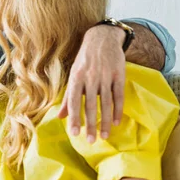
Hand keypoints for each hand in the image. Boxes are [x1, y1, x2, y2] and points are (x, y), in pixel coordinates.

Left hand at [57, 25, 125, 142]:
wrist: (102, 38)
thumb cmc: (84, 61)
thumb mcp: (73, 75)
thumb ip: (68, 97)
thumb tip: (60, 116)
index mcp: (76, 78)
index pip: (74, 101)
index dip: (74, 118)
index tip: (74, 134)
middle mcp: (90, 77)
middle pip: (91, 105)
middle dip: (91, 124)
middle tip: (91, 141)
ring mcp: (105, 76)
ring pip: (106, 103)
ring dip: (105, 121)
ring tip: (104, 136)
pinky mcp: (119, 75)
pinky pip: (119, 96)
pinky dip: (118, 110)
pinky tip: (116, 122)